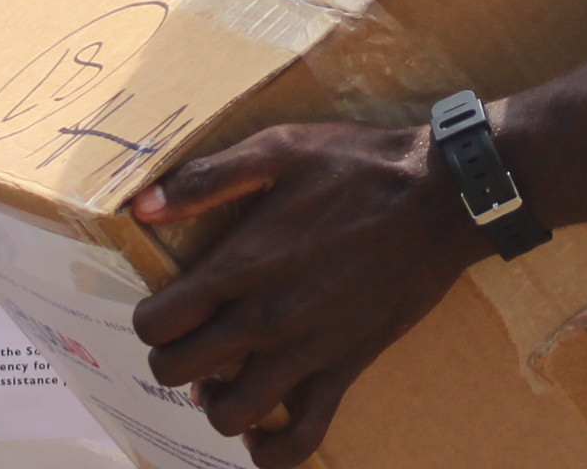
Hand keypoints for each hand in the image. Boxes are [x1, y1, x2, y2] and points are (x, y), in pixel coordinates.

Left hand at [130, 120, 485, 467]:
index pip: (157, 322)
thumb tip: (142, 206)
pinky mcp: (345, 369)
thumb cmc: (362, 167)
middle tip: (195, 335)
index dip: (151, 316)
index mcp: (243, 265)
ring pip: (229, 415)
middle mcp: (266, 318)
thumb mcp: (284, 148)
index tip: (172, 302)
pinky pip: (301, 439)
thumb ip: (210, 177)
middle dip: (172, 356)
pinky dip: (273, 448)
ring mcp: (307, 351)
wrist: (443, 198)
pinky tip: (267, 425)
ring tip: (227, 374)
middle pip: (178, 370)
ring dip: (215, 401)